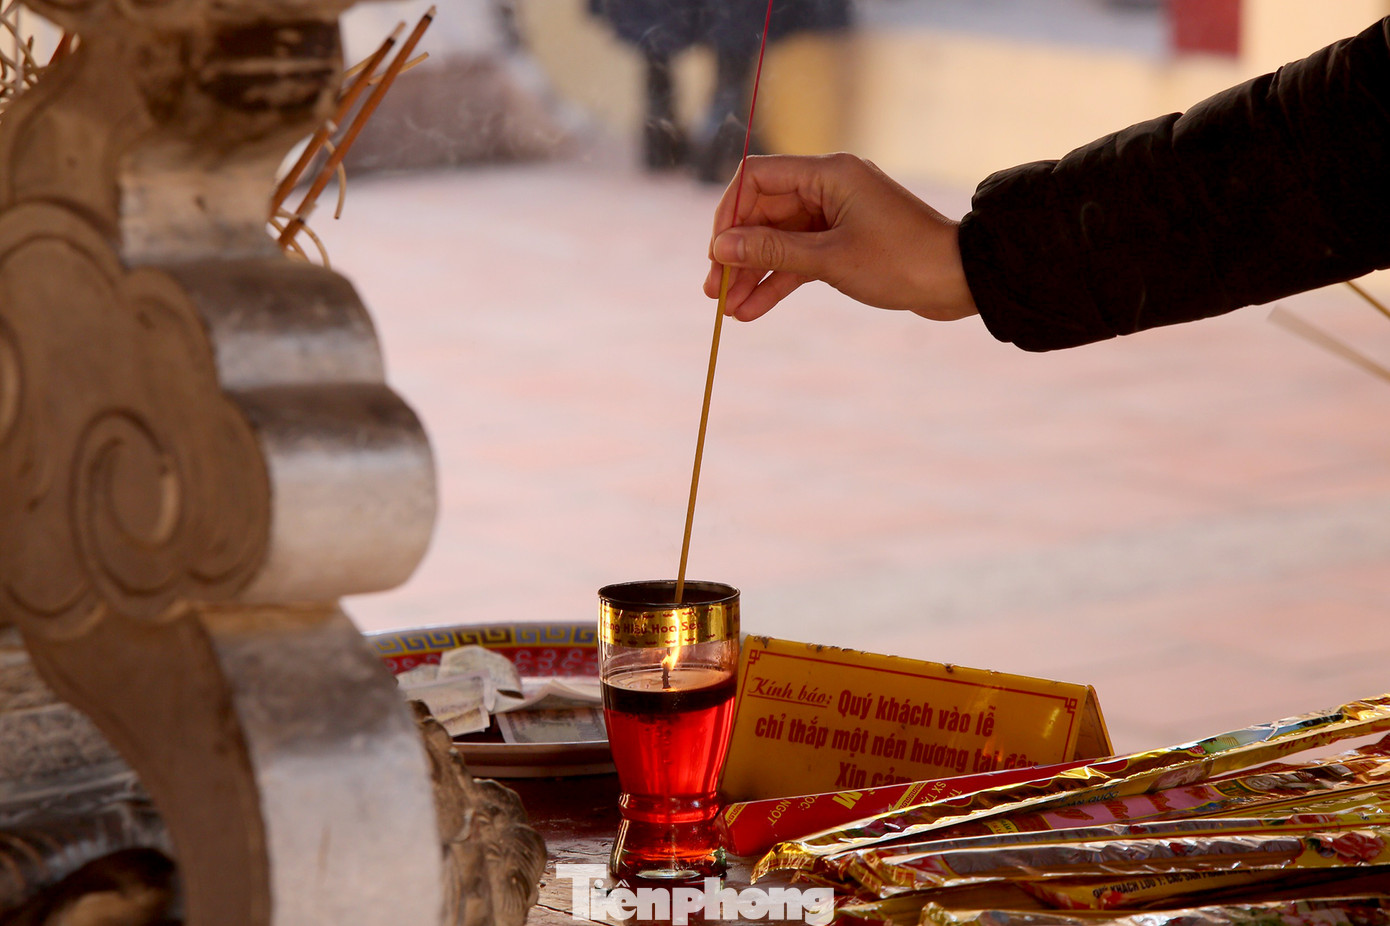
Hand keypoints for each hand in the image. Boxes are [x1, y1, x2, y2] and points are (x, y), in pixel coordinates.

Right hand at [704, 153, 978, 321]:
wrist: (960, 280)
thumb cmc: (901, 261)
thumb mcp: (829, 260)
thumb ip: (771, 253)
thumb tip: (721, 248)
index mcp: (828, 173)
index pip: (756, 178)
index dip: (729, 214)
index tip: (717, 254)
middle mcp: (829, 187)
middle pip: (763, 212)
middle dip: (737, 253)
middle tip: (714, 292)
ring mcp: (836, 215)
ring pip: (779, 240)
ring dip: (754, 273)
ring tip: (729, 309)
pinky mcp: (845, 242)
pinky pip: (800, 258)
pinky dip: (778, 282)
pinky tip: (753, 310)